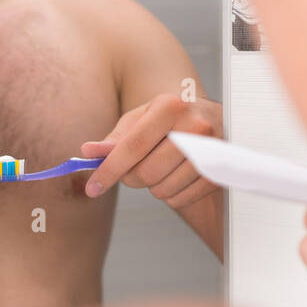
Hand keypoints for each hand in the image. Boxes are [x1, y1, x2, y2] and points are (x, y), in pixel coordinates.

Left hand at [80, 94, 221, 207]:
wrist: (211, 119)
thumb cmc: (169, 119)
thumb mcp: (140, 120)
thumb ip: (114, 138)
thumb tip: (87, 152)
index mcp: (170, 107)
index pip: (133, 146)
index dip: (109, 170)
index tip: (93, 187)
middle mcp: (194, 126)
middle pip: (146, 173)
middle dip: (130, 178)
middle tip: (132, 170)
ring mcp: (211, 151)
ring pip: (162, 189)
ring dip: (152, 186)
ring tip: (160, 167)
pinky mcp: (219, 173)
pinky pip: (180, 199)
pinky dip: (169, 194)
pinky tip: (174, 176)